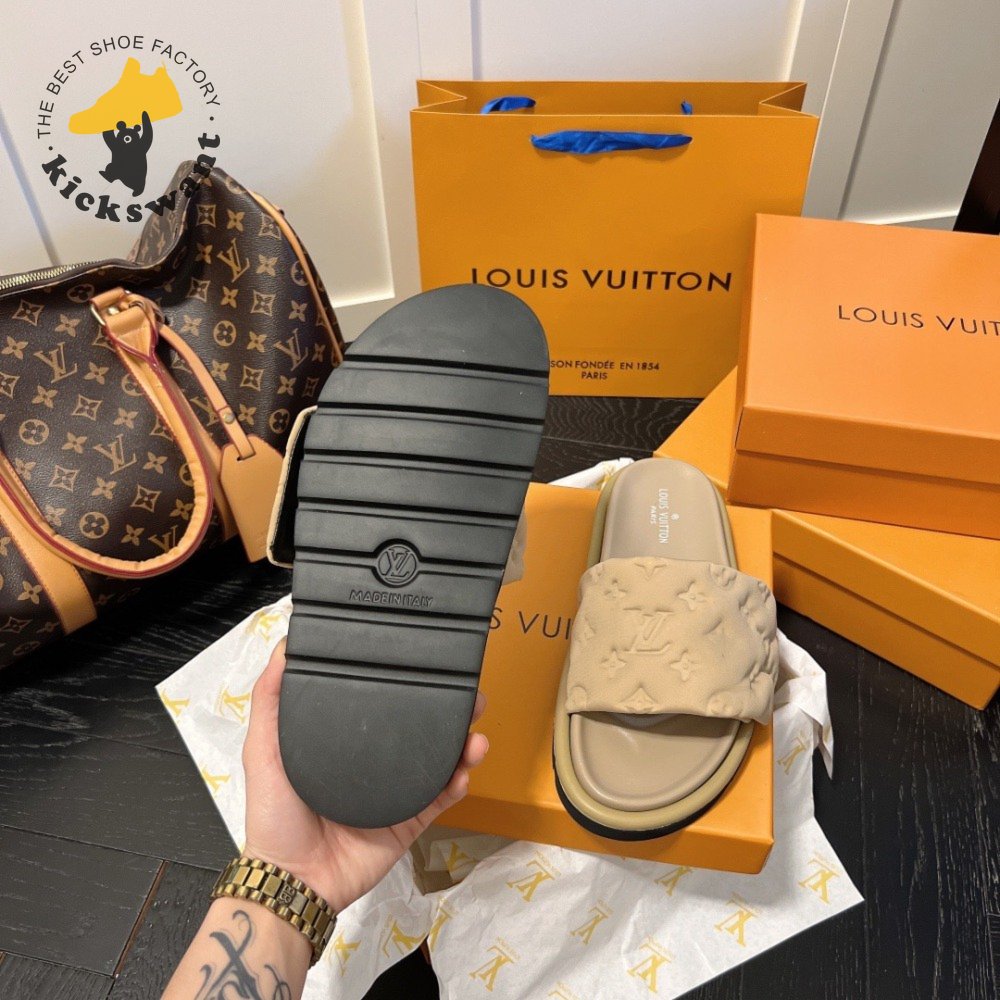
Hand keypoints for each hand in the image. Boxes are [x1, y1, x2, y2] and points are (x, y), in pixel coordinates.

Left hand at [241, 639, 488, 912]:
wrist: (294, 880)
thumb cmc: (273, 817)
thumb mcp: (263, 750)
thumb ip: (270, 700)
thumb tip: (282, 648)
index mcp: (344, 743)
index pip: (380, 706)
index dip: (405, 685)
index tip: (424, 663)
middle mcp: (374, 764)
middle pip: (420, 729)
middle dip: (449, 709)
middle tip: (467, 694)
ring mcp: (395, 792)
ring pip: (439, 761)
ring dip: (463, 744)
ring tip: (475, 733)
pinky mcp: (410, 820)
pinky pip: (441, 798)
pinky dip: (458, 782)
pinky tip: (464, 769)